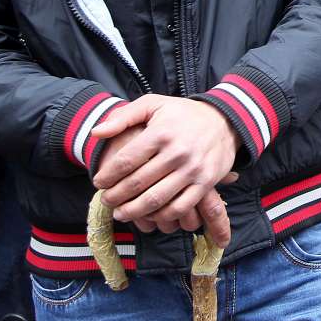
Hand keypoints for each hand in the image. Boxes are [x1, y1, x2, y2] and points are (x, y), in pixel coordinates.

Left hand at [97, 125, 229, 239]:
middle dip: (115, 196)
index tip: (98, 182)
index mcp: (161, 132)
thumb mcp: (153, 104)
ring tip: (121, 212)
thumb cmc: (182, 114)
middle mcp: (177, 152)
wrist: (225, 120)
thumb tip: (96, 132)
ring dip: (133, 211)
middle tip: (106, 200)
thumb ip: (123, 116)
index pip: (125, 160)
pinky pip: (180, 207)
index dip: (107, 175)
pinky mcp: (206, 182)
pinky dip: (161, 216)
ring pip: (156, 200)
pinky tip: (150, 215)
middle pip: (137, 183)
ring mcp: (193, 169)